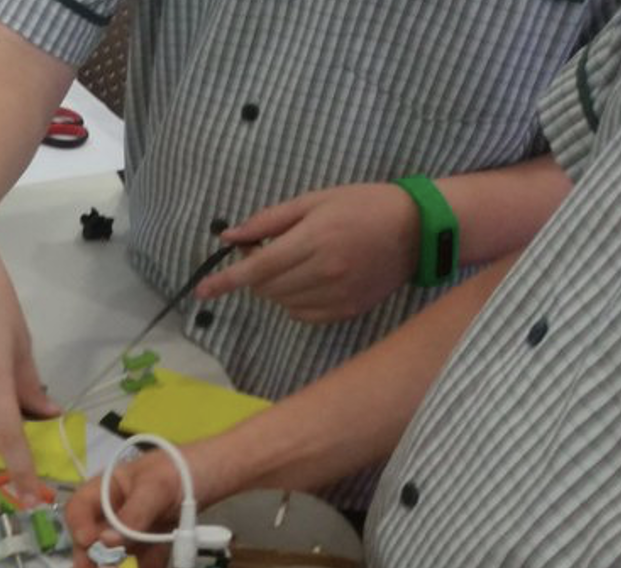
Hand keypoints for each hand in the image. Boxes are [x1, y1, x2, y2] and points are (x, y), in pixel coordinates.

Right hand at [64, 442, 181, 567]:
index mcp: (104, 490)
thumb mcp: (156, 486)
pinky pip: (141, 563)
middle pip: (90, 540)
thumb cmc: (182, 468)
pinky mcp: (150, 543)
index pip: (78, 510)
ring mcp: (130, 529)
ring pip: (112, 557)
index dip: (78, 528)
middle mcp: (111, 512)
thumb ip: (132, 514)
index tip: (90, 545)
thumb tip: (105, 543)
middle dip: (90, 563)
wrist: (219, 472)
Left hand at [194, 183, 418, 323]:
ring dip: (275, 287)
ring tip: (296, 262)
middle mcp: (324, 272)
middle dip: (255, 274)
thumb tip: (230, 236)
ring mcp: (337, 295)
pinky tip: (309, 280)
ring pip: (282, 303)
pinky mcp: (347, 310)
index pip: (257, 269)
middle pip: (265, 288)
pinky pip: (302, 314)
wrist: (418, 229)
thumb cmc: (364, 205)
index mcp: (314, 240)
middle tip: (266, 251)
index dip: (225, 281)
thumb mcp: (315, 200)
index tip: (202, 291)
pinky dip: (294, 301)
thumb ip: (269, 220)